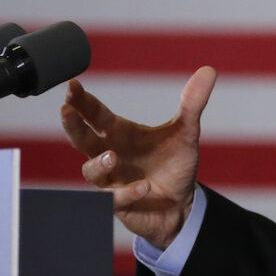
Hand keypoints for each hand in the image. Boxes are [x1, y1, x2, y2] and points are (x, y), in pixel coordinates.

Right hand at [60, 66, 216, 249]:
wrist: (182, 204)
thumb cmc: (174, 164)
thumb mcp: (186, 132)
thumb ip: (193, 103)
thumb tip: (209, 70)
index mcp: (119, 133)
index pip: (94, 114)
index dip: (81, 100)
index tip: (72, 86)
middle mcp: (109, 155)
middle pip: (82, 139)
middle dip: (73, 125)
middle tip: (66, 110)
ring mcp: (111, 181)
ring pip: (91, 172)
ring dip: (98, 163)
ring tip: (112, 156)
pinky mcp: (120, 205)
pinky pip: (116, 200)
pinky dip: (128, 192)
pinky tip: (144, 186)